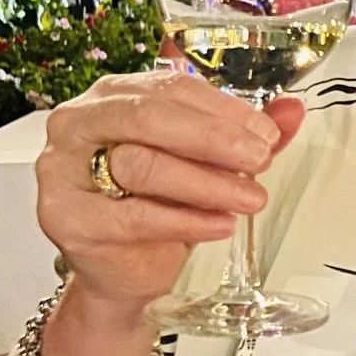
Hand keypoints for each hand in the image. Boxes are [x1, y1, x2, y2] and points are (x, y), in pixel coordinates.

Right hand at [36, 72, 301, 314]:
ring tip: (251, 199)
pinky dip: (185, 220)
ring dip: (207, 183)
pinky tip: (220, 224)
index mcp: (114, 94)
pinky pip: (133, 216)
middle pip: (149, 118)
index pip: (170, 87)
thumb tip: (292, 110)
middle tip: (260, 159)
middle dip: (214, 139)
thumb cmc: (159, 203)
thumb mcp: (206, 163)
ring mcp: (64, 169)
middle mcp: (80, 122)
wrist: (123, 268)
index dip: (224, 109)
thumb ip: (244, 134)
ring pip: (142, 165)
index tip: (267, 133)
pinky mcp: (66, 217)